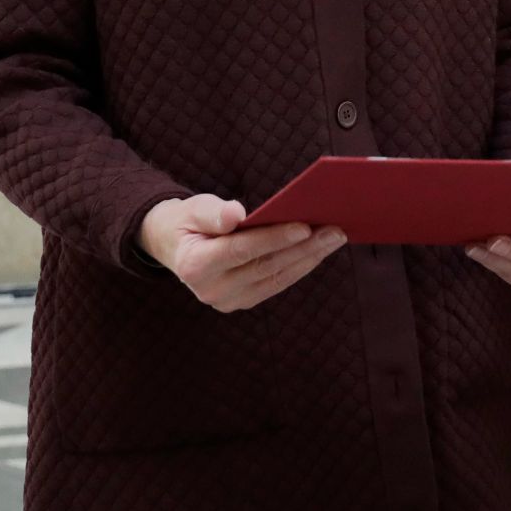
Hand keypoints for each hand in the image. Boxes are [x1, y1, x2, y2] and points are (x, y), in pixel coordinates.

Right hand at [138, 194, 345, 313]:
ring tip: (335, 237)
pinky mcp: (243, 301)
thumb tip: (236, 215)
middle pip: (265, 266)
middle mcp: (211, 290)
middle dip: (303, 248)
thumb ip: (213, 213)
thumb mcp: (193, 209)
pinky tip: (320, 250)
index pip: (241, 251)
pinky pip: (277, 283)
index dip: (273, 239)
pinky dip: (300, 266)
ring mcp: (228, 301)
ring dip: (309, 258)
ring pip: (277, 278)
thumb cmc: (189, 221)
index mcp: (195, 266)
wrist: (176, 246)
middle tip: (335, 230)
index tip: (304, 226)